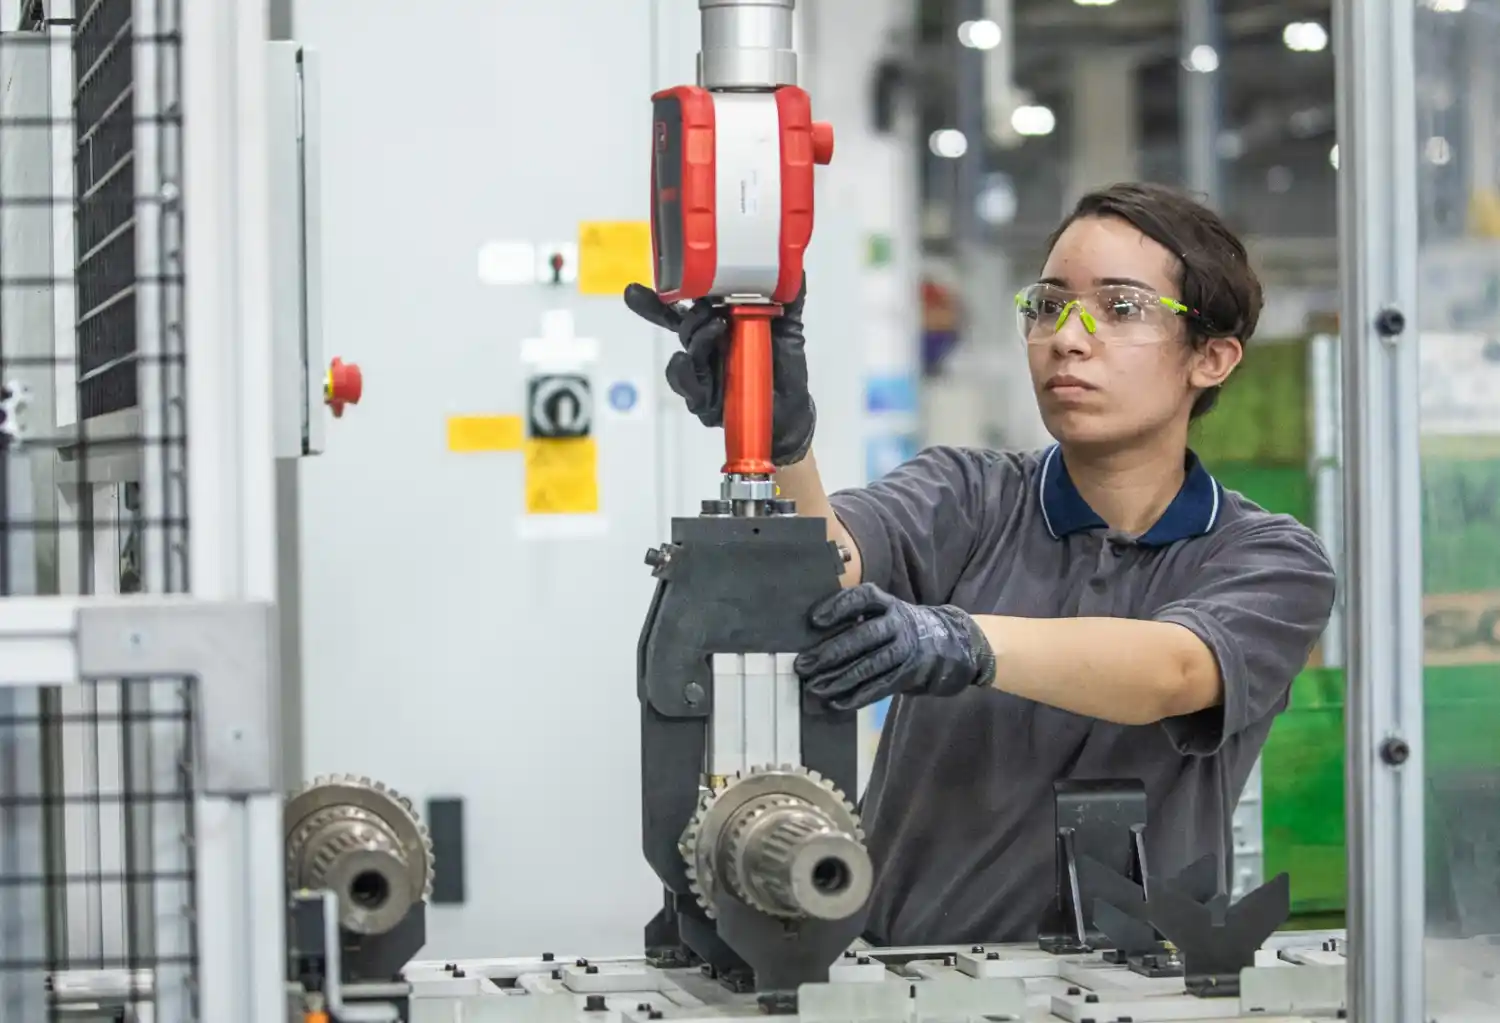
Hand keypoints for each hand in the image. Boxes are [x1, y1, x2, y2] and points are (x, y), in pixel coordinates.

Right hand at [622, 279, 815, 465]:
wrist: (791, 412)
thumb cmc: (783, 369)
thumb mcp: (788, 328)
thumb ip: (788, 300)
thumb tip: (795, 270)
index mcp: (720, 325)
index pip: (686, 307)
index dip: (661, 298)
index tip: (634, 290)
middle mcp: (708, 347)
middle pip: (682, 325)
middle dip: (685, 312)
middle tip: (707, 305)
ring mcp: (704, 372)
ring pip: (686, 351)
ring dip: (696, 336)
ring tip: (715, 326)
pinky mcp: (704, 399)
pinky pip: (687, 384)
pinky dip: (683, 371)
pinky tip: (687, 361)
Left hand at [793, 583, 996, 711]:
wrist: (945, 643)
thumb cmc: (897, 627)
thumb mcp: (883, 612)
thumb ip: (856, 618)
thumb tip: (811, 634)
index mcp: (887, 603)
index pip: (862, 598)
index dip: (838, 607)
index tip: (814, 621)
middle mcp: (898, 623)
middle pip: (862, 636)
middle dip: (830, 652)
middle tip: (803, 664)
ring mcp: (906, 649)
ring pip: (870, 665)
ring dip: (839, 679)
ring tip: (814, 687)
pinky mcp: (909, 674)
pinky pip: (880, 686)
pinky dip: (857, 696)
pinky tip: (836, 702)